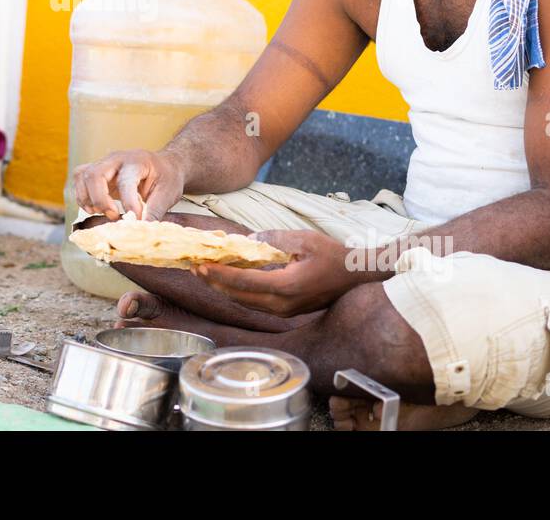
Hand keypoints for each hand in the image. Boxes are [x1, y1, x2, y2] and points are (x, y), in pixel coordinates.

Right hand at [72, 149, 185, 221]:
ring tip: (105, 212)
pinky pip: (80, 180)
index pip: (125, 180)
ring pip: (82, 176)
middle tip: (114, 215)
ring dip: (87, 198)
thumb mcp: (167, 194)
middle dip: (100, 200)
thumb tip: (142, 231)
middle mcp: (117, 159)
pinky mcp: (97, 172)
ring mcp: (104, 164)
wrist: (165, 166)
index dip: (128, 202)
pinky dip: (83, 197)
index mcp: (137, 161)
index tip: (134, 219)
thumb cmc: (167, 178)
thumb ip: (154, 212)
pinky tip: (97, 209)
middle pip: (94, 174)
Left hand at [193, 230, 358, 315]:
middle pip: (239, 297)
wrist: (355, 276)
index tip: (200, 266)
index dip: (218, 275)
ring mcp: (284, 310)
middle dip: (213, 283)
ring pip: (245, 303)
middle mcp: (282, 304)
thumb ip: (274, 239)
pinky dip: (238, 292)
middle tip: (194, 269)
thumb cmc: (333, 255)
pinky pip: (255, 303)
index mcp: (286, 286)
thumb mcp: (305, 239)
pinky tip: (228, 280)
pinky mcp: (286, 310)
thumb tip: (249, 240)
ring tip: (205, 274)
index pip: (243, 282)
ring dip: (223, 289)